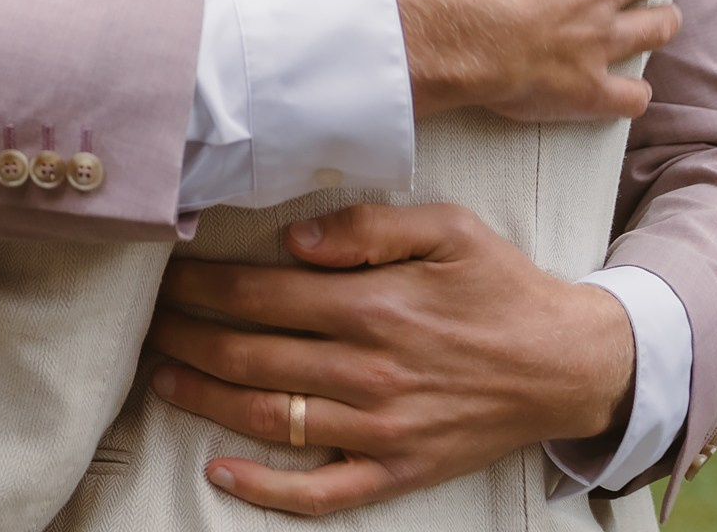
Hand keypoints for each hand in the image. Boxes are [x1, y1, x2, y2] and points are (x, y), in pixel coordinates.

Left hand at [146, 203, 635, 515]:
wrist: (570, 365)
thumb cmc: (501, 287)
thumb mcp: (447, 228)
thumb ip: (367, 227)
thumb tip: (291, 239)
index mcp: (373, 305)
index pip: (257, 296)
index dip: (199, 286)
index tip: (163, 275)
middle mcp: (367, 370)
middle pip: (248, 356)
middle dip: (186, 338)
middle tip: (146, 323)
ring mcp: (380, 428)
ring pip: (270, 418)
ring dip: (205, 401)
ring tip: (161, 379)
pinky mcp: (399, 468)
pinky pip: (322, 490)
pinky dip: (267, 488)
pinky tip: (220, 473)